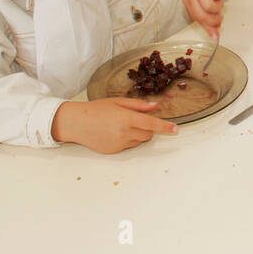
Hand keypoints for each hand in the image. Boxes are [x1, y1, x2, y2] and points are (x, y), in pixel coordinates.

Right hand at [51, 97, 176, 152]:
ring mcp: (119, 144)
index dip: (165, 127)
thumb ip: (138, 105)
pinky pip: (129, 146)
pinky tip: (113, 133)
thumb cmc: (95, 110)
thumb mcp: (117, 102)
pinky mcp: (114, 151)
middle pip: (148, 134)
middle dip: (147, 128)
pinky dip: (127, 140)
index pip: (152, 124)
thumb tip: (155, 107)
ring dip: (137, 134)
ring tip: (120, 125)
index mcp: (126, 118)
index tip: (176, 129)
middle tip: (134, 120)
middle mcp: (124, 133)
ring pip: (139, 141)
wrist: (76, 123)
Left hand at [182, 0, 227, 36]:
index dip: (208, 27)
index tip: (216, 35)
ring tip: (220, 1)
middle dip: (214, 20)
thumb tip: (215, 33)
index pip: (197, 19)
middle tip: (220, 17)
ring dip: (219, 6)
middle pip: (202, 15)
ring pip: (209, 6)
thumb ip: (208, 14)